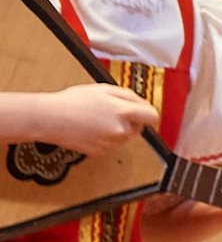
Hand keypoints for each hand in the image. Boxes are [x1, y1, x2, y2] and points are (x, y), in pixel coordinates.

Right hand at [34, 85, 159, 155]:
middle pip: (139, 127)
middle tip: (111, 111)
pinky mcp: (101, 152)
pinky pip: (112, 144)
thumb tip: (143, 103)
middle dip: (130, 120)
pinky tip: (91, 129)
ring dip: (118, 129)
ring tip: (97, 119)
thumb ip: (128, 95)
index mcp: (123, 112)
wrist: (50, 119)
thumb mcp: (103, 89)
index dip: (147, 112)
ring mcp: (111, 143)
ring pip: (125, 137)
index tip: (142, 111)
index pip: (152, 116)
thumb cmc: (74, 101)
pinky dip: (106, 138)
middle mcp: (120, 130)